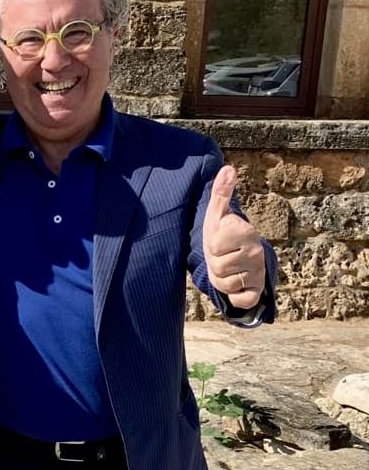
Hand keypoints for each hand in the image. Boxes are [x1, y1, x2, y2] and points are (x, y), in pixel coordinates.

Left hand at [202, 165, 266, 309]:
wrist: (240, 260)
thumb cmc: (224, 235)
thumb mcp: (218, 214)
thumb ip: (221, 193)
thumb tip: (227, 169)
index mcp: (245, 232)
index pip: (214, 245)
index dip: (212, 245)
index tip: (220, 241)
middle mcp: (256, 252)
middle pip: (217, 266)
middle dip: (214, 264)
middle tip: (222, 256)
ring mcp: (258, 273)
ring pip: (224, 284)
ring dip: (221, 280)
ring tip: (228, 269)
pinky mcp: (257, 291)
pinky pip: (240, 300)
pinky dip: (234, 297)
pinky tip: (237, 285)